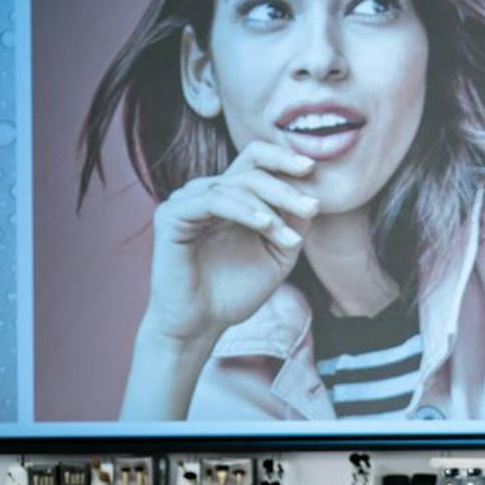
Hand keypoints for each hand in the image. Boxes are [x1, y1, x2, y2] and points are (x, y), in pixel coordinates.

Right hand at [143, 140, 319, 349]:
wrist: (200, 325)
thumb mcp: (276, 257)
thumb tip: (312, 198)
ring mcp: (186, 202)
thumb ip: (292, 227)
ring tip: (291, 237)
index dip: (282, 159)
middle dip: (285, 189)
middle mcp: (205, 194)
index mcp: (228, 199)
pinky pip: (212, 200)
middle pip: (249, 170)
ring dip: (270, 207)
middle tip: (312, 207)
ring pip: (234, 185)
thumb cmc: (234, 293)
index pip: (254, 161)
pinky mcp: (171, 216)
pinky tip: (266, 224)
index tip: (312, 168)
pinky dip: (242, 210)